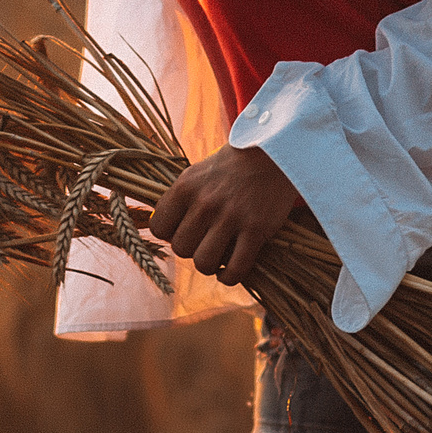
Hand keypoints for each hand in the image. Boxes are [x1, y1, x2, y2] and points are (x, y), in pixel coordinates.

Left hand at [148, 144, 301, 286]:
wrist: (273, 155)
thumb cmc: (230, 168)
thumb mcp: (196, 173)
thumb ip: (179, 200)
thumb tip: (163, 232)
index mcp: (185, 187)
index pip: (159, 228)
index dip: (169, 234)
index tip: (182, 230)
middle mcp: (205, 203)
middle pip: (180, 248)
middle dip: (190, 249)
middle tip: (203, 241)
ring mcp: (231, 217)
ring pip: (203, 263)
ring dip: (209, 265)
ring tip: (216, 256)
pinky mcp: (256, 230)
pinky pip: (235, 269)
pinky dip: (229, 277)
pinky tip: (229, 271)